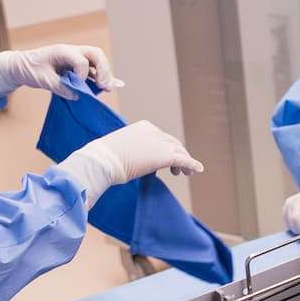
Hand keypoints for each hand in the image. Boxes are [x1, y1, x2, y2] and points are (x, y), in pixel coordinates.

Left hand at [0, 44, 121, 99]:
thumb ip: (59, 86)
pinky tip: (115, 84)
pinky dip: (103, 77)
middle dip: (103, 70)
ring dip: (105, 74)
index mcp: (62, 51)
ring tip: (108, 88)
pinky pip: (93, 70)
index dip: (82, 74)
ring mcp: (76, 59)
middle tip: (104, 86)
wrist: (21, 66)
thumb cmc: (29, 69)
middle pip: (96, 55)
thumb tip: (77, 95)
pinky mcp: (77, 68)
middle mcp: (72, 52)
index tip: (77, 85)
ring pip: (97, 62)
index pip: (81, 60)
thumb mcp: (41, 79)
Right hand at [56, 120, 201, 202]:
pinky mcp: (166, 155)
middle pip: (173, 143)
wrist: (102, 160)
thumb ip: (131, 151)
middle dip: (178, 155)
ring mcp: (161, 142)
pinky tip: (198, 170)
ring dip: (185, 162)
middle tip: (178, 170)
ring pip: (180, 151)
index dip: (166, 148)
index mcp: (144, 126)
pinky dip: (192, 164)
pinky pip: (184, 160)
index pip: (161, 137)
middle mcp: (155, 131)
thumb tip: (131, 161)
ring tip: (185, 174)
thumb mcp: (120, 148)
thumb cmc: (104, 157)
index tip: (165, 160)